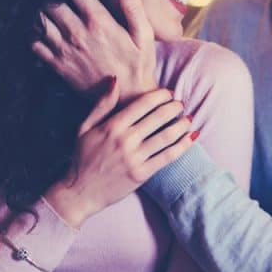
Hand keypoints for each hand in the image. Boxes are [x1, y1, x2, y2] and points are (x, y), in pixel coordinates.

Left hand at [33, 0, 155, 103]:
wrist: (125, 102)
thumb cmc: (138, 67)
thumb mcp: (145, 37)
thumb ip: (134, 8)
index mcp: (98, 21)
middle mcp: (77, 32)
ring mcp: (64, 49)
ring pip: (37, 19)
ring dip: (34, 5)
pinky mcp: (57, 64)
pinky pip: (33, 43)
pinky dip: (30, 31)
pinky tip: (33, 23)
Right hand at [44, 81, 194, 227]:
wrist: (80, 191)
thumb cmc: (82, 157)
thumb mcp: (84, 127)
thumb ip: (101, 104)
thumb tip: (115, 79)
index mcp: (112, 126)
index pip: (142, 104)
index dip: (160, 96)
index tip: (169, 93)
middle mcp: (125, 140)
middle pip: (158, 118)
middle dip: (174, 107)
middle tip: (181, 103)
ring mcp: (134, 158)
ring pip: (166, 137)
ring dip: (182, 125)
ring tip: (189, 118)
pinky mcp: (142, 174)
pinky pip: (167, 157)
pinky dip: (183, 146)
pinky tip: (192, 137)